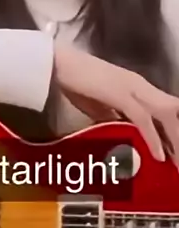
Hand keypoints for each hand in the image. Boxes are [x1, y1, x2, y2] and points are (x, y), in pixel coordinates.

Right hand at [53, 41, 178, 164]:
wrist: (60, 64)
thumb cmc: (77, 82)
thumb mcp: (101, 104)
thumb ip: (114, 116)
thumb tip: (123, 134)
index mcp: (137, 86)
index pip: (164, 108)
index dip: (172, 130)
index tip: (173, 151)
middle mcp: (140, 85)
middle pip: (172, 111)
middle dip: (177, 137)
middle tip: (178, 162)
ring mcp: (133, 88)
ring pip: (165, 115)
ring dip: (173, 139)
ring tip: (176, 163)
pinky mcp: (122, 94)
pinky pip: (144, 119)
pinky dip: (153, 138)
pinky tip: (159, 156)